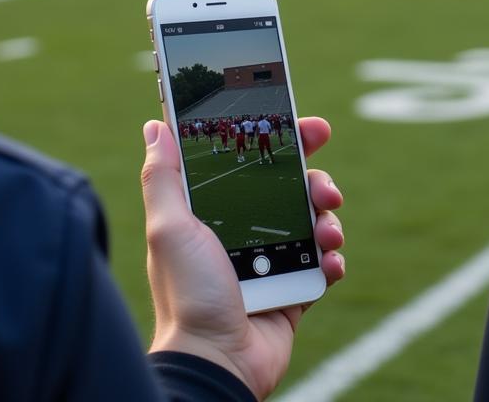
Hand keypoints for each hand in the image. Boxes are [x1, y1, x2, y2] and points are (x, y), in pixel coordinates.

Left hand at [141, 117, 343, 399]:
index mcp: (217, 213)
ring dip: (329, 220)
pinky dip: (333, 259)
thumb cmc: (187, 296)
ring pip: (315, 221)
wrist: (216, 362)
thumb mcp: (169, 229)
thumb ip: (163, 177)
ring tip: (327, 233)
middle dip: (318, 180)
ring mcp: (274, 260)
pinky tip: (329, 262)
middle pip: (295, 187)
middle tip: (327, 189)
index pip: (255, 162)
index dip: (284, 141)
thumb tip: (155, 126)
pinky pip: (326, 263)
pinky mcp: (295, 289)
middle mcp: (247, 231)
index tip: (309, 128)